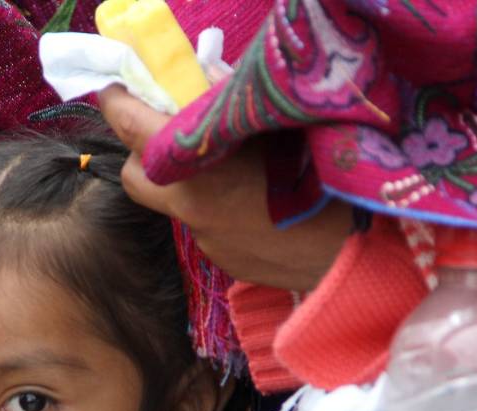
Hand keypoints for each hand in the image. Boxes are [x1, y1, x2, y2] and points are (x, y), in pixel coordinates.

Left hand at [98, 85, 351, 291]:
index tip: (114, 88)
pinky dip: (227, 212)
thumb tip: (203, 81)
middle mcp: (189, 207)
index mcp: (196, 165)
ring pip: (180, 203)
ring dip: (195, 182)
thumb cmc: (325, 170)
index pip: (131, 128)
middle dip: (144, 152)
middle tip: (168, 130)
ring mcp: (207, 241)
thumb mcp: (277, 117)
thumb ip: (230, 102)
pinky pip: (215, 228)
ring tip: (241, 168)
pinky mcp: (228, 263)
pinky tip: (265, 205)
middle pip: (136, 176)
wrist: (362, 247)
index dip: (117, 102)